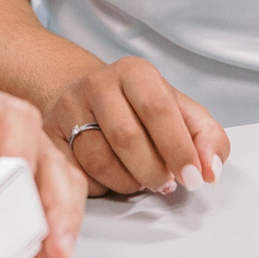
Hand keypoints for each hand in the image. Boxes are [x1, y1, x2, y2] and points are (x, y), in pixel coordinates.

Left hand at [0, 80, 83, 257]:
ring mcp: (14, 150)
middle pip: (48, 156)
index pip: (15, 120)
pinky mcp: (14, 178)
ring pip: (57, 180)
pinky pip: (42, 200)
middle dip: (57, 204)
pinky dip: (45, 228)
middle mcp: (3, 124)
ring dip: (59, 221)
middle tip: (55, 246)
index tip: (21, 188)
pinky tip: (39, 256)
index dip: (24, 153)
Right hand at [46, 57, 229, 197]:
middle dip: (153, 170)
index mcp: (134, 72)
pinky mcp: (49, 135)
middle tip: (167, 184)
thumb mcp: (181, 112)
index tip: (193, 176)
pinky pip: (77, 174)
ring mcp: (68, 109)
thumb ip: (207, 137)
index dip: (178, 148)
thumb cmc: (140, 109)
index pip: (158, 109)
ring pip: (99, 160)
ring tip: (141, 179)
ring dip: (128, 182)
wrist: (88, 97)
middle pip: (126, 137)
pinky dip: (102, 185)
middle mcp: (97, 84)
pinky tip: (113, 176)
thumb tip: (210, 169)